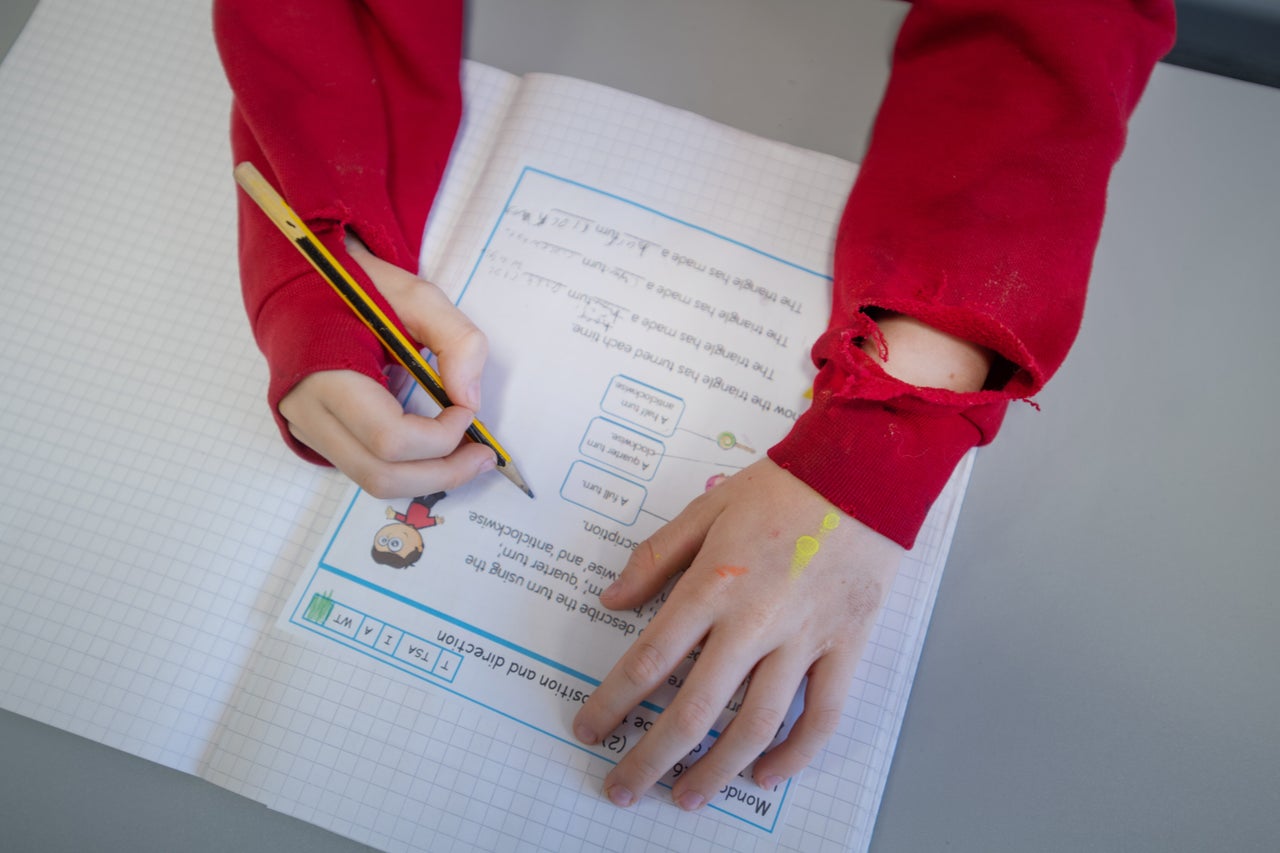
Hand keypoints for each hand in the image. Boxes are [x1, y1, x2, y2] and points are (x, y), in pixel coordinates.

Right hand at [278, 237, 496, 496]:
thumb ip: (456, 340)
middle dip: (443, 473)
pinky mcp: (317, 435)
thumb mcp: (416, 295)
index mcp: (325, 373)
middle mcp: (307, 412)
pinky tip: (437, 450)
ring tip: (467, 458)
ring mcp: (307, 428)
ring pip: (373, 482)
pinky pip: (366, 468)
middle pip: (382, 475)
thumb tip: (470, 401)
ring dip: (428, 478)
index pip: (389, 438)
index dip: (439, 436)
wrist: (302, 284)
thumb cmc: (358, 286)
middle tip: (483, 456)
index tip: (466, 409)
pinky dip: (408, 468)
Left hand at [572, 459, 902, 809]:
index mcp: (713, 584)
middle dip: (651, 758)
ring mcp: (805, 639)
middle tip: (622, 789)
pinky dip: (795, 754)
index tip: (589, 730)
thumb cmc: (782, 486)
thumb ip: (656, 557)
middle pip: (694, 711)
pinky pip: (822, 715)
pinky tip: (765, 775)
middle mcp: (755, 621)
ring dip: (716, 771)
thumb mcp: (706, 508)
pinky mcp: (846, 646)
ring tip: (686, 797)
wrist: (864, 471)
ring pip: (756, 726)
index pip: (649, 661)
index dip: (613, 704)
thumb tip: (611, 599)